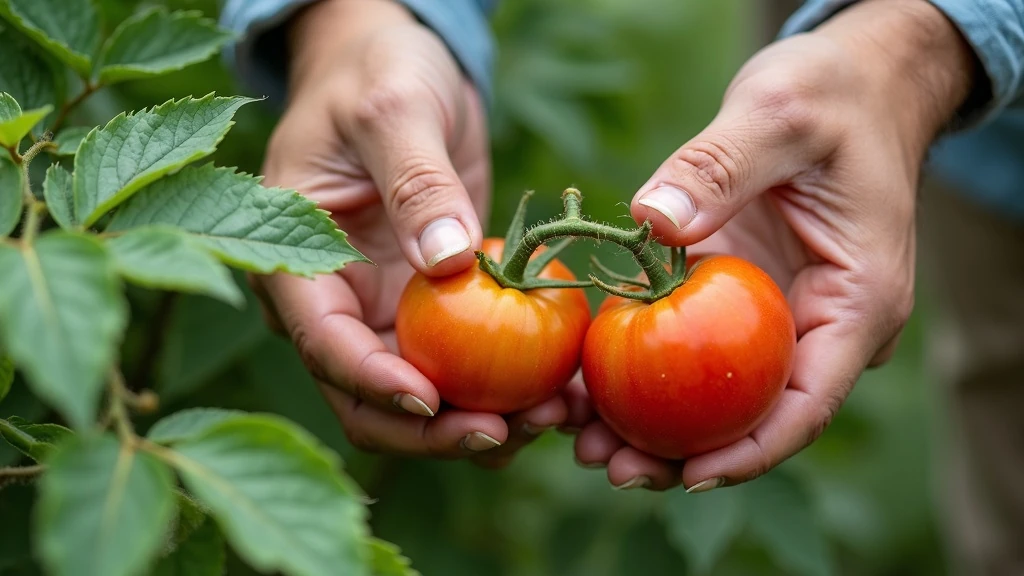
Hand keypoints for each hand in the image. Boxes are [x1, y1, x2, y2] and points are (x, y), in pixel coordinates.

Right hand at [253, 0, 566, 465]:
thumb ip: (415, 183)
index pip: (328, 347)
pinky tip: (565, 390)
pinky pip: (472, 369)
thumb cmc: (380, 73)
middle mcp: (340, 307)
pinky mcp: (439, 312)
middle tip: (507, 432)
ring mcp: (389, 315)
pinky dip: (514, 390)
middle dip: (435, 430)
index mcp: (301, 267)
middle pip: (373, 402)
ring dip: (483, 422)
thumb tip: (446, 263)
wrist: (402, 66)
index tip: (435, 402)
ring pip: (427, 401)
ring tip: (554, 415)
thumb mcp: (394, 111)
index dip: (376, 385)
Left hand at [571, 0, 976, 489]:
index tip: (688, 474)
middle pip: (753, 413)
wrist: (846, 85)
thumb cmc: (830, 95)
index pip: (808, 401)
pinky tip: (585, 383)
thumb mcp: (781, 115)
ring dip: (651, 423)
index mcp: (855, 301)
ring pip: (715, 393)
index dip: (750, 449)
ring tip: (583, 441)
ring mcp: (775, 315)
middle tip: (611, 468)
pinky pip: (689, 345)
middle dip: (684, 453)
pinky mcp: (736, 297)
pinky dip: (640, 366)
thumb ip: (722, 166)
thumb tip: (653, 224)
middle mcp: (818, 323)